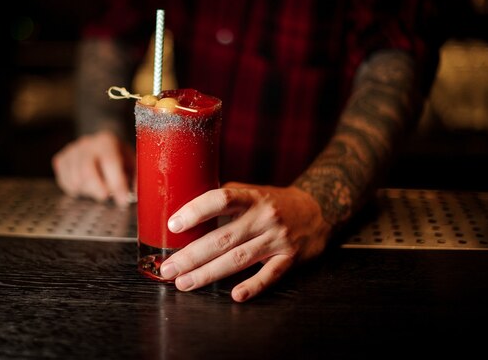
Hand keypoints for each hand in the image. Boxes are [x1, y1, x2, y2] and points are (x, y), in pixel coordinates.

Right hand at [52, 130, 134, 206]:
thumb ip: (136, 178)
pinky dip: (74, 189)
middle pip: (86, 171)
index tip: (122, 201)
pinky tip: (85, 186)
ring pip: (75, 179)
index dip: (117, 184)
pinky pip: (63, 181)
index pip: (110, 162)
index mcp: (107, 141)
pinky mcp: (60, 159)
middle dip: (98, 189)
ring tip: (97, 189)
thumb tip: (138, 194)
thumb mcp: (132, 164)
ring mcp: (71, 150)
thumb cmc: (119, 158)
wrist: (101, 146)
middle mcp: (87, 143)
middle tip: (105, 197)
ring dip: (87, 190)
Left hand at [159, 183, 332, 301]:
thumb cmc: (275, 202)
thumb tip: (186, 209)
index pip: (220, 200)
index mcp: (252, 198)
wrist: (319, 210)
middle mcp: (264, 217)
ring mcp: (278, 239)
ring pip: (238, 259)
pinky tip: (235, 295)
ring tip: (184, 283)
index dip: (196, 211)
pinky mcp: (290, 259)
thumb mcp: (253, 192)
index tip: (173, 224)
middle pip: (222, 238)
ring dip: (208, 273)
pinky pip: (270, 275)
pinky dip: (253, 286)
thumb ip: (226, 199)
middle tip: (168, 267)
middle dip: (191, 255)